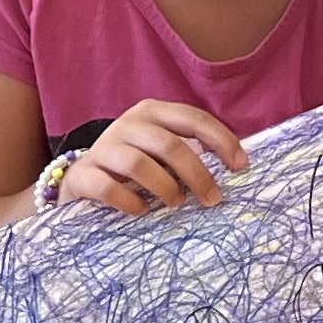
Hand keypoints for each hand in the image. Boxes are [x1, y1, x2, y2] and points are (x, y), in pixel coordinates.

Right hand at [64, 100, 250, 212]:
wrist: (82, 177)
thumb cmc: (134, 164)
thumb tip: (234, 167)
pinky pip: (109, 188)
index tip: (241, 166)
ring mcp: (104, 148)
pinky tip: (142, 211)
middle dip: (197, 174)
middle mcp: (128, 124)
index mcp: (153, 112)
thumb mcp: (161, 150)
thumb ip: (189, 152)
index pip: (194, 119)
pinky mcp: (84, 173)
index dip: (222, 141)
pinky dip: (130, 202)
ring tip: (176, 203)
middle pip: (170, 146)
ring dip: (165, 188)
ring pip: (139, 165)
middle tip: (212, 199)